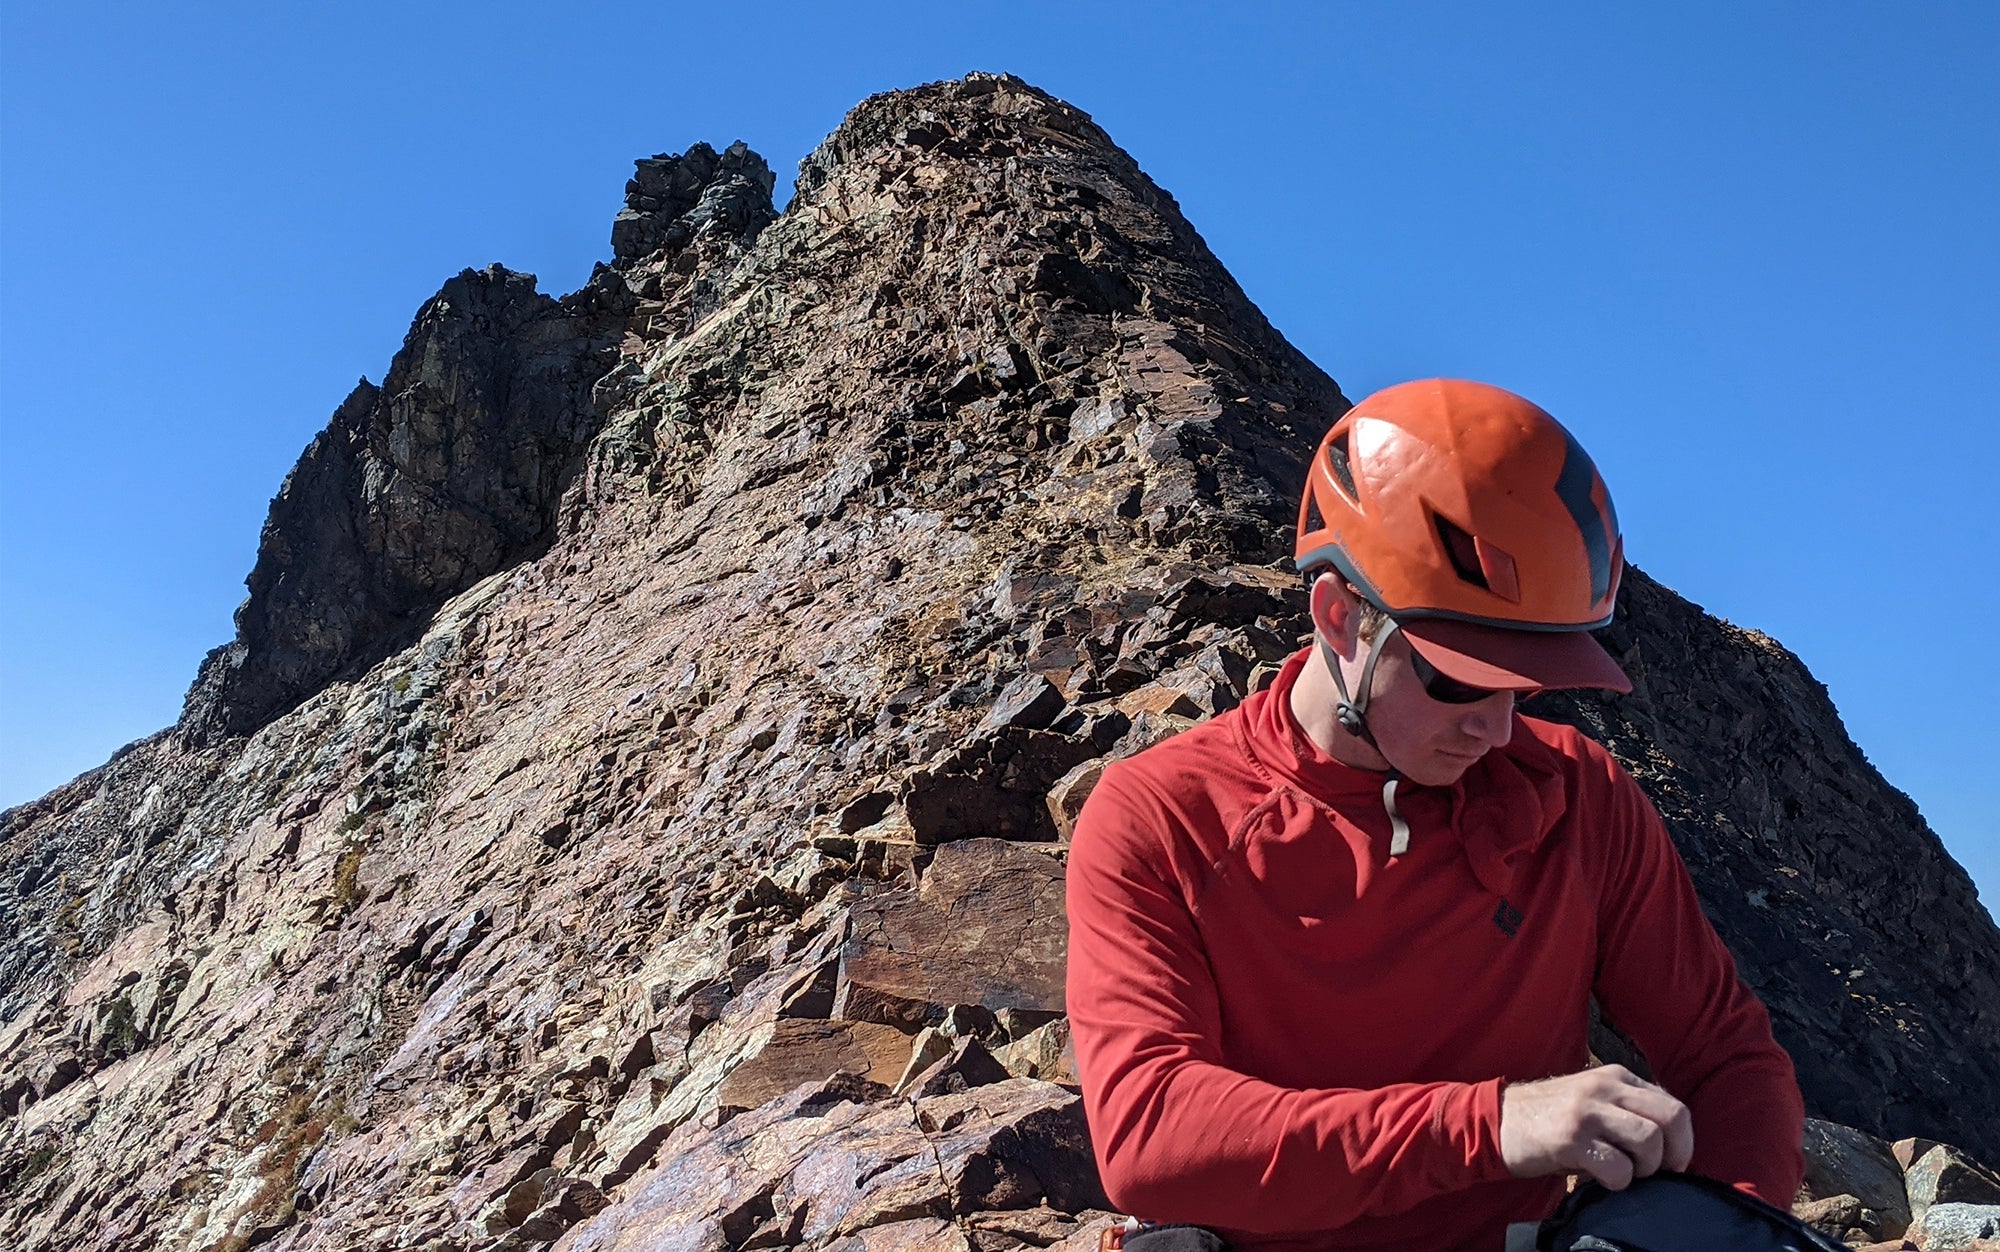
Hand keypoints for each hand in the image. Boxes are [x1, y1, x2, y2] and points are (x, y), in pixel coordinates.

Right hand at [1499, 1065, 1693, 1189]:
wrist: (1498, 1119)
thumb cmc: (1552, 1118)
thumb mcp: (1594, 1100)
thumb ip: (1629, 1110)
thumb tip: (1672, 1144)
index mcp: (1617, 1077)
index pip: (1673, 1107)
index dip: (1682, 1143)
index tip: (1668, 1164)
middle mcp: (1605, 1087)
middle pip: (1672, 1118)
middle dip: (1674, 1155)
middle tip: (1656, 1173)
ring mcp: (1587, 1111)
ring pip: (1649, 1141)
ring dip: (1645, 1169)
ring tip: (1624, 1173)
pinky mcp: (1570, 1138)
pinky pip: (1618, 1168)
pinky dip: (1618, 1182)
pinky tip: (1599, 1178)